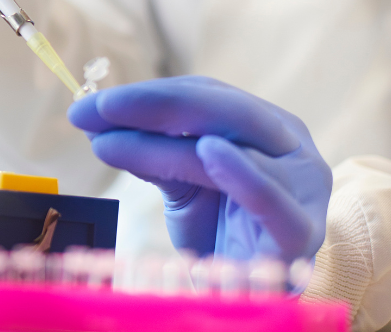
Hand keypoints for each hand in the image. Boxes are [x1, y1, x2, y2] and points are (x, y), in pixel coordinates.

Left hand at [67, 76, 330, 262]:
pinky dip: (244, 176)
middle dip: (153, 105)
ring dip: (161, 145)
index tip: (87, 107)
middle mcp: (293, 149)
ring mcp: (303, 191)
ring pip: (232, 150)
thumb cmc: (218, 233)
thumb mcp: (181, 184)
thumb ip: (150, 152)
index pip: (205, 94)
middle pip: (224, 111)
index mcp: (267, 127)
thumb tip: (94, 122)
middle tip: (95, 109)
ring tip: (108, 143)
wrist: (245, 297)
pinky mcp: (299, 236)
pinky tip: (210, 152)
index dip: (145, 95)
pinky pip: (272, 202)